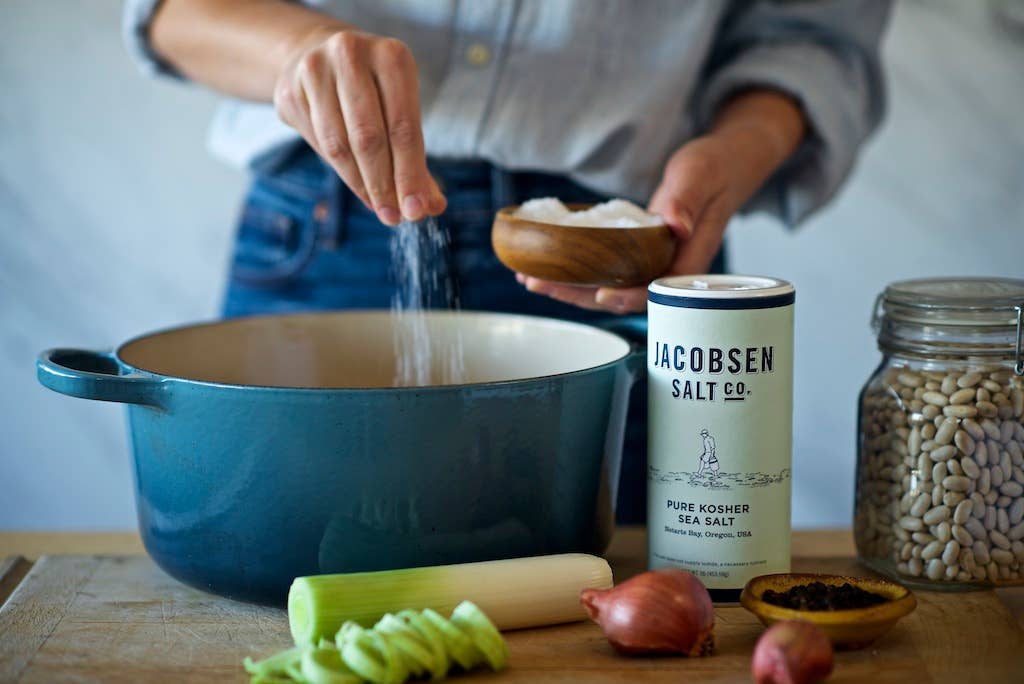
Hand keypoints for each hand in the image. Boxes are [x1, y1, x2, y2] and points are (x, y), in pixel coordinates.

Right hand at [273, 29, 445, 224]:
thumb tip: (431, 206)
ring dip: (360, 184)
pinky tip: (355, 181)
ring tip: (377, 206)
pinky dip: (339, 170)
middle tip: (393, 217)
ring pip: (338, 145)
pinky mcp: (290, 91)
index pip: (403, 128)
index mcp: (391, 56)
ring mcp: (314, 71)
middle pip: (369, 138)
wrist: (321, 56)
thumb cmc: (374, 92)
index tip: (416, 210)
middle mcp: (350, 55)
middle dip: (383, 185)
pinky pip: (317, 144)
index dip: (410, 175)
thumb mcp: (402, 112)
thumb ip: (417, 159)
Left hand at [518, 135, 744, 312]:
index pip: (655, 290)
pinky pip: (605, 269)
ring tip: (529, 278)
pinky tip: (545, 263)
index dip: (626, 297)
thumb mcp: (701, 174)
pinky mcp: (637, 254)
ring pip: (608, 285)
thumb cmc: (716, 168)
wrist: (726, 167)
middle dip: (577, 295)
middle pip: (621, 295)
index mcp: (688, 261)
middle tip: (537, 283)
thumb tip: (675, 225)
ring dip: (569, 286)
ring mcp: (651, 264)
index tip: (598, 294)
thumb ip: (687, 199)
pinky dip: (576, 269)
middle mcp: (667, 270)